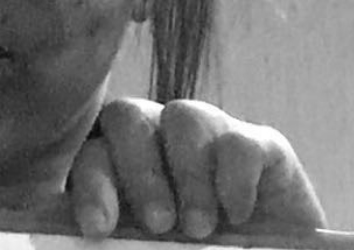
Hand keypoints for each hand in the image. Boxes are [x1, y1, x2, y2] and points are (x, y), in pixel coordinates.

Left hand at [69, 98, 325, 238]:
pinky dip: (234, 180)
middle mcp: (163, 146)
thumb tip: (107, 239)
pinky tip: (237, 215)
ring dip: (188, 175)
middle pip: (127, 116)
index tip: (99, 228)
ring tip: (200, 228)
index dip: (90, 183)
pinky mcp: (263, 147)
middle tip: (159, 224)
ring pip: (183, 116)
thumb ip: (129, 242)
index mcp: (125, 176)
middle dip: (139, 171)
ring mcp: (213, 141)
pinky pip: (238, 140)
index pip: (92, 153)